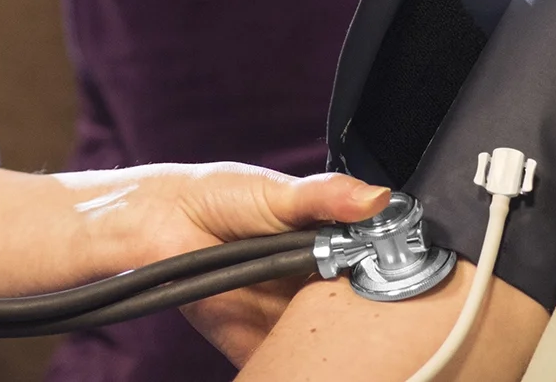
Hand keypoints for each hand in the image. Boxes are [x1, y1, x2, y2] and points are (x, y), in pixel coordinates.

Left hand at [72, 163, 388, 366]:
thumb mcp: (278, 191)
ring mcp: (283, 319)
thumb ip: (326, 198)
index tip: (395, 285)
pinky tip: (305, 361)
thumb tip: (376, 198)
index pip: (370, 275)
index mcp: (325, 249)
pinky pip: (282, 367)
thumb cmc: (219, 196)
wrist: (160, 221)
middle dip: (360, 321)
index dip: (384, 283)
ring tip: (335, 337)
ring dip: (333, 348)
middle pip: (351, 318)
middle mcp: (309, 288)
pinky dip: (295, 368)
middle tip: (362, 314)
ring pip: (322, 346)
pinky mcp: (255, 344)